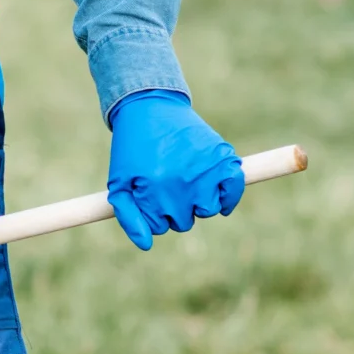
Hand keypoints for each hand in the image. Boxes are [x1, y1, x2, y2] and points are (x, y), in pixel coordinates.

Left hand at [106, 90, 243, 250]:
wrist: (150, 107)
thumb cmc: (133, 148)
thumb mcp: (120, 182)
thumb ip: (129, 217)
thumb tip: (147, 245)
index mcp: (154, 190)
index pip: (160, 226)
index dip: (153, 213)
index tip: (148, 193)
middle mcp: (182, 183)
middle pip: (185, 221)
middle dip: (175, 208)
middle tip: (167, 183)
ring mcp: (205, 170)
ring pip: (207, 210)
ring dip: (198, 202)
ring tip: (185, 178)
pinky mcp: (223, 157)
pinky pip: (233, 190)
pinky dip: (228, 196)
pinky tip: (217, 191)